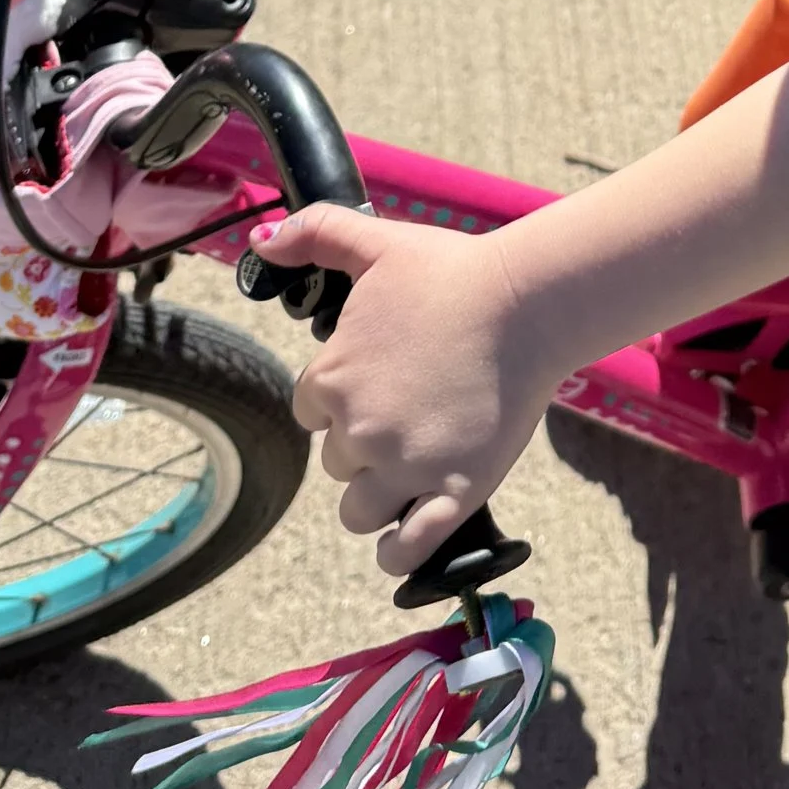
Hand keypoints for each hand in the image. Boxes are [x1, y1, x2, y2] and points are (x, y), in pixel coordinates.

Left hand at [254, 205, 556, 579]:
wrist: (526, 301)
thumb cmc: (454, 270)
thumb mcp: (378, 243)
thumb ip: (316, 233)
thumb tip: (263, 239)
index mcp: (332, 380)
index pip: (310, 413)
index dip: (339, 403)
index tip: (376, 388)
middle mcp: (359, 431)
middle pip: (337, 463)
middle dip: (364, 447)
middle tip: (409, 417)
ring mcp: (406, 467)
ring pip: (360, 512)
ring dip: (376, 500)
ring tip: (409, 475)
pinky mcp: (453, 492)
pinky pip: (405, 551)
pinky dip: (398, 555)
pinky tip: (404, 542)